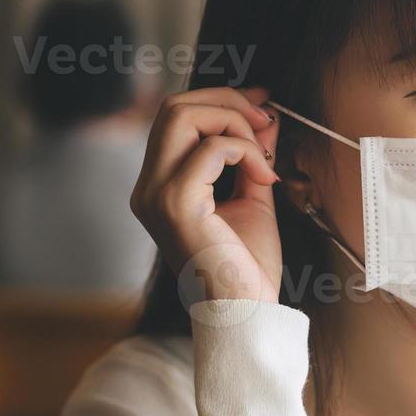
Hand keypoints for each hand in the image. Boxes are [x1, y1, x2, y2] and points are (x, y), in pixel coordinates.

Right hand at [131, 85, 282, 302]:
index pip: (176, 119)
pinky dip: (244, 151)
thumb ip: (253, 156)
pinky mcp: (177, 204)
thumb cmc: (247, 267)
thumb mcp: (253, 197)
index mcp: (159, 187)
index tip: (262, 103)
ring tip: (265, 156)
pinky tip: (264, 179)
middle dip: (227, 101)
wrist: (247, 314)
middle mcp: (148, 188)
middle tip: (267, 120)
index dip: (220, 101)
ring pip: (183, 116)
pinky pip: (210, 148)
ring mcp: (157, 195)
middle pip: (174, 107)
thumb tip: (266, 117)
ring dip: (234, 122)